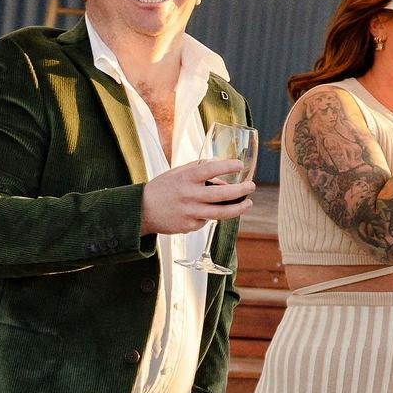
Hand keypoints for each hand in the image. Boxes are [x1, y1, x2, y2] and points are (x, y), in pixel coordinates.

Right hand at [140, 158, 255, 234]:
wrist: (141, 210)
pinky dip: (210, 215)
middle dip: (241, 190)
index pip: (210, 169)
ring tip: (248, 203)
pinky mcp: (189, 226)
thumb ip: (199, 171)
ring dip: (239, 208)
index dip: (227, 166)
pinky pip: (207, 220)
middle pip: (222, 194)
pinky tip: (205, 211)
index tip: (240, 165)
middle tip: (252, 186)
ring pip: (221, 213)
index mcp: (185, 178)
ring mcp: (190, 212)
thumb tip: (223, 177)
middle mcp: (189, 195)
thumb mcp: (178, 174)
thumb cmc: (163, 188)